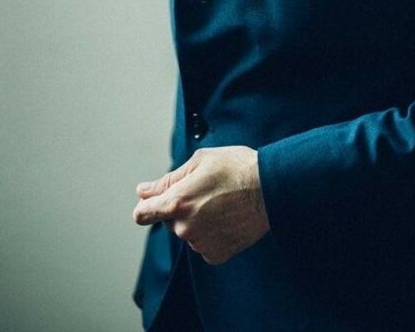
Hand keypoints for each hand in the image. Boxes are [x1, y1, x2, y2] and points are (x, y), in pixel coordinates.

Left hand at [133, 146, 269, 264]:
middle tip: (207, 191)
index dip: (146, 206)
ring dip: (198, 220)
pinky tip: (228, 218)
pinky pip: (204, 244)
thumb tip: (142, 191)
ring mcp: (201, 244)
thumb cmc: (237, 168)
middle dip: (181, 207)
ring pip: (189, 232)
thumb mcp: (200, 161)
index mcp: (177, 202)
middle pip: (169, 221)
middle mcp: (185, 228)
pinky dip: (212, 233)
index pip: (143, 214)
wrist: (272, 187)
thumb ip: (168, 179)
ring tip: (223, 203)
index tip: (153, 202)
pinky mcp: (217, 254)